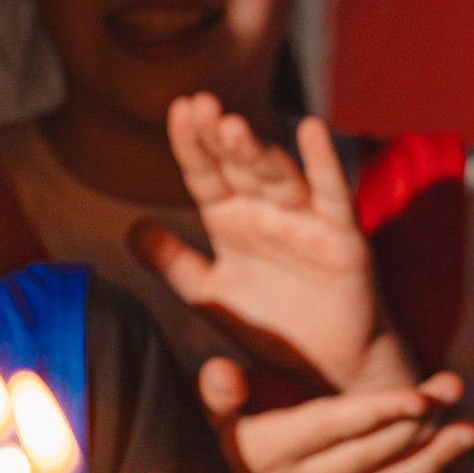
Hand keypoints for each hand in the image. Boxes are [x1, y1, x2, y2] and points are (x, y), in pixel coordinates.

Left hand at [131, 94, 415, 392]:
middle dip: (220, 137)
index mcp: (231, 219)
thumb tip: (132, 230)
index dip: (192, 144)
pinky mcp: (341, 238)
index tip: (178, 111)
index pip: (205, 174)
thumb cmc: (272, 327)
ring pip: (277, 176)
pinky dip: (323, 164)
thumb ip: (174, 263)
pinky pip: (331, 196)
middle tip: (201, 106)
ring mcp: (303, 220)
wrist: (328, 365)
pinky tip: (311, 132)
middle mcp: (265, 211)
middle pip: (238, 165)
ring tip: (233, 128)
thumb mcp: (211, 295)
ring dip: (256, 150)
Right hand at [199, 357, 473, 472]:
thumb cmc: (213, 450)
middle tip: (454, 386)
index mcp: (271, 451)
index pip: (332, 427)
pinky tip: (450, 461)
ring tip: (471, 431)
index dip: (377, 411)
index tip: (418, 395)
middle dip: (419, 421)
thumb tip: (222, 372)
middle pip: (372, 454)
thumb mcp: (201, 422)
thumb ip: (215, 394)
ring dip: (435, 460)